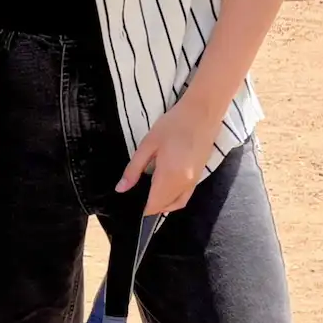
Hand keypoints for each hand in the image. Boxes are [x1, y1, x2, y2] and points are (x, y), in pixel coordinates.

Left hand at [117, 88, 223, 216]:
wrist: (202, 113)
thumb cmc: (173, 124)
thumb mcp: (148, 144)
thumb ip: (134, 169)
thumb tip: (121, 189)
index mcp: (170, 176)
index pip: (154, 205)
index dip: (142, 209)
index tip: (130, 206)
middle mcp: (184, 183)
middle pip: (164, 206)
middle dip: (150, 207)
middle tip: (136, 198)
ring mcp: (194, 182)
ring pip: (176, 204)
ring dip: (162, 204)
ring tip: (148, 197)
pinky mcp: (199, 177)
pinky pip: (185, 197)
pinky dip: (174, 200)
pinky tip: (164, 194)